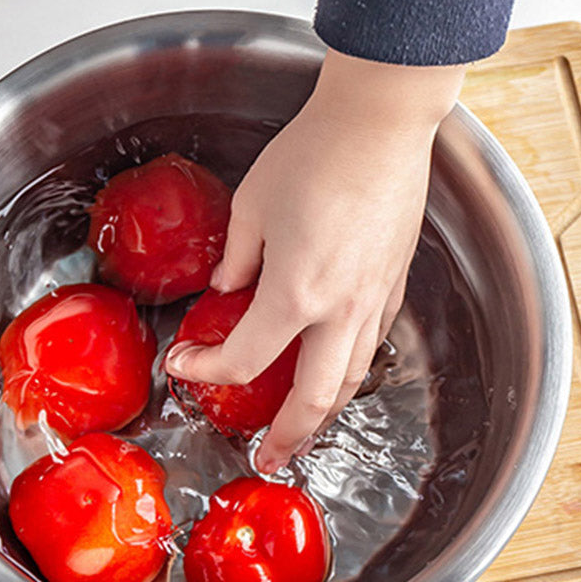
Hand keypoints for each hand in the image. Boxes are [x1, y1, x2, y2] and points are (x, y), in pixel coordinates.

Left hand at [165, 48, 464, 472]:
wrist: (380, 124)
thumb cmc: (314, 154)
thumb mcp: (253, 205)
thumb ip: (236, 257)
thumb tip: (228, 287)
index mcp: (295, 293)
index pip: (244, 358)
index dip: (206, 369)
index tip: (185, 364)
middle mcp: (340, 310)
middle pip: (313, 400)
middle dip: (286, 438)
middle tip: (265, 457)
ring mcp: (374, 300)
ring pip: (351, 380)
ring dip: (323, 413)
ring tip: (301, 428)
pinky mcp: (395, 282)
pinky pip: (374, 342)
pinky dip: (351, 367)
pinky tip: (336, 365)